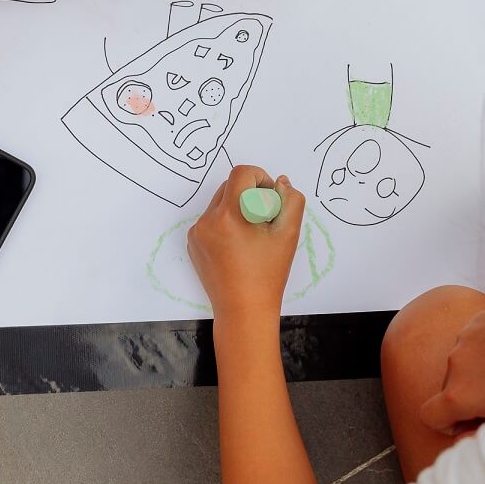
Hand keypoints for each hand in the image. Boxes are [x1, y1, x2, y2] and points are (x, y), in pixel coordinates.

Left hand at [187, 166, 305, 317]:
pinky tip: (238, 246)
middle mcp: (207, 220)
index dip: (260, 177)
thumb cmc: (268, 274)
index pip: (241, 173)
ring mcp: (196, 233)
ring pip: (219, 203)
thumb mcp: (288, 235)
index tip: (271, 197)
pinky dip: (225, 223)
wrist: (243, 310)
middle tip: (266, 218)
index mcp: (229, 214)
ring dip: (237, 208)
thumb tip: (281, 182)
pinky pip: (211, 220)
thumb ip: (291, 201)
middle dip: (249, 194)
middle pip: (229, 186)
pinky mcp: (193, 244)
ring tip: (252, 234)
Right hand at [418, 306, 484, 436]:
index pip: (429, 415)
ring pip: (460, 363)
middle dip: (465, 395)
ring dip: (475, 371)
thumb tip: (462, 437)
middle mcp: (455, 363)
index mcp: (460, 394)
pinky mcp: (479, 320)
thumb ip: (480, 433)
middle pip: (447, 388)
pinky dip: (484, 349)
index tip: (466, 421)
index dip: (446, 424)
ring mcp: (465, 337)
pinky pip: (472, 340)